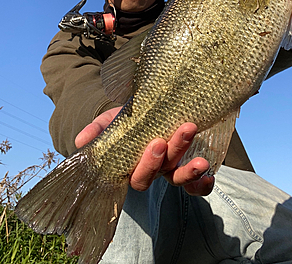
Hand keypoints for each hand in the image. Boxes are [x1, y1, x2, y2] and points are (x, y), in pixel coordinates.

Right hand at [75, 108, 213, 195]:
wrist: (156, 105)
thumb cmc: (132, 116)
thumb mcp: (113, 119)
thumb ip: (98, 129)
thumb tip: (81, 142)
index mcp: (134, 164)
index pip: (138, 176)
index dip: (147, 165)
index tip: (157, 142)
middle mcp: (156, 170)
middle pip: (162, 174)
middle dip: (172, 156)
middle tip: (183, 131)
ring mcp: (175, 169)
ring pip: (181, 179)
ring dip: (191, 172)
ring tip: (202, 161)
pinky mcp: (193, 165)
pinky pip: (199, 185)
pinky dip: (204, 185)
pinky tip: (211, 173)